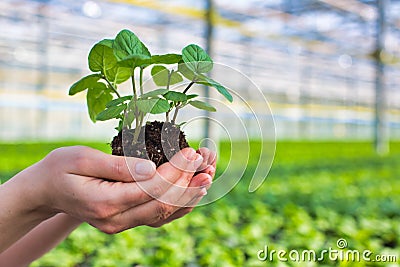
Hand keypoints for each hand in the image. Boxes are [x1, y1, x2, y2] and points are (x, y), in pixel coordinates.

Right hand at [32, 146, 214, 232]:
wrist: (46, 191)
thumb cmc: (60, 169)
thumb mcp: (82, 158)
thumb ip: (117, 165)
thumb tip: (152, 168)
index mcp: (105, 203)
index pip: (151, 188)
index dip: (176, 171)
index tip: (191, 153)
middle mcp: (115, 220)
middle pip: (162, 204)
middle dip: (187, 182)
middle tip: (205, 163)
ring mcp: (120, 225)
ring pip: (163, 213)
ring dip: (187, 195)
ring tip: (206, 176)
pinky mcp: (124, 222)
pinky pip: (157, 217)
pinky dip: (177, 204)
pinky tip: (191, 192)